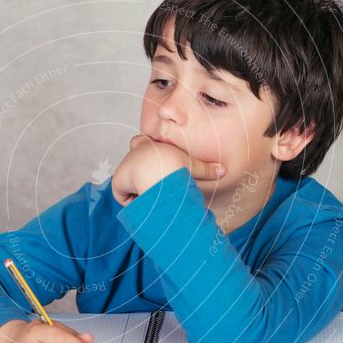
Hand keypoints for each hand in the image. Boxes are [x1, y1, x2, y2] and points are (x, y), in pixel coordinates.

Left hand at [111, 134, 225, 205]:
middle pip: (130, 155)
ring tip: (152, 194)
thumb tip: (225, 171)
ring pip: (128, 181)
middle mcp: (134, 152)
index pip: (140, 141)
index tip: (153, 162)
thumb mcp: (192, 166)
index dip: (144, 148)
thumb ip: (206, 169)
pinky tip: (143, 199)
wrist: (159, 171)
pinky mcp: (118, 179)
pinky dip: (132, 201)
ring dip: (138, 190)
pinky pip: (123, 196)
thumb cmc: (177, 167)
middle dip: (136, 168)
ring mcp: (124, 165)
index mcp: (149, 145)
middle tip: (150, 182)